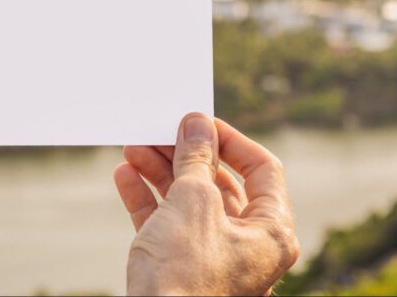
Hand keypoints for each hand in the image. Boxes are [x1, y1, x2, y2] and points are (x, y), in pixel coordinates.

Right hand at [114, 113, 298, 295]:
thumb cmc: (186, 275)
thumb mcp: (193, 201)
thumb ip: (196, 157)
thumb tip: (197, 124)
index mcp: (271, 231)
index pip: (262, 169)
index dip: (229, 140)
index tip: (199, 122)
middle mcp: (248, 245)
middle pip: (219, 183)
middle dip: (185, 154)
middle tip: (159, 130)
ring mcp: (214, 258)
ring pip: (189, 201)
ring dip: (160, 171)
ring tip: (133, 148)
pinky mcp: (182, 269)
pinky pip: (167, 224)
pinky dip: (147, 199)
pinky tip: (126, 176)